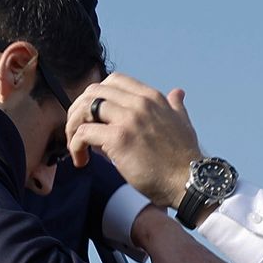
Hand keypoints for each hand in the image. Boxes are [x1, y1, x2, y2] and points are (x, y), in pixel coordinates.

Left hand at [65, 74, 202, 208]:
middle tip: (77, 131)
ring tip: (76, 146)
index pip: (114, 81)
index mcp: (152, 97)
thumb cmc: (184, 159)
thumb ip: (175, 106)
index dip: (97, 96)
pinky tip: (80, 160)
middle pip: (94, 91)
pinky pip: (83, 133)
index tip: (93, 116)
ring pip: (85, 108)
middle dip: (79, 109)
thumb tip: (178, 93)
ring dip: (73, 126)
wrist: (190, 181)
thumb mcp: (182, 123)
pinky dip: (75, 146)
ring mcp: (129, 119)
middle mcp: (139, 103)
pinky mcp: (119, 139)